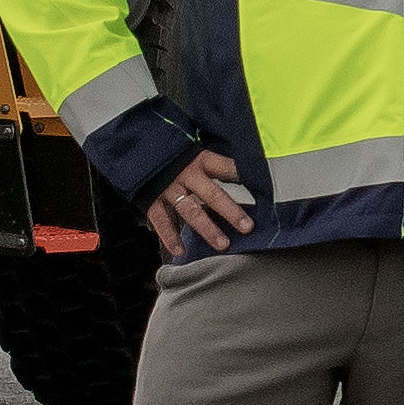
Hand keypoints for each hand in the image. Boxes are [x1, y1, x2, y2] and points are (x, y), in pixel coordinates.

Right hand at [141, 161, 255, 256]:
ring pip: (190, 211)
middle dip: (230, 211)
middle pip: (212, 194)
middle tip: (246, 227)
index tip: (260, 187)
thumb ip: (221, 166)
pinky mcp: (152, 200)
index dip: (242, 176)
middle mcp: (186, 174)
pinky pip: (161, 221)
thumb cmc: (178, 159)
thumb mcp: (199, 156)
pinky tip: (180, 251)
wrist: (143, 154)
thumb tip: (252, 176)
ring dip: (207, 228)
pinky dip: (170, 237)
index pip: (226, 167)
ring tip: (222, 244)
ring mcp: (169, 189)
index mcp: (201, 161)